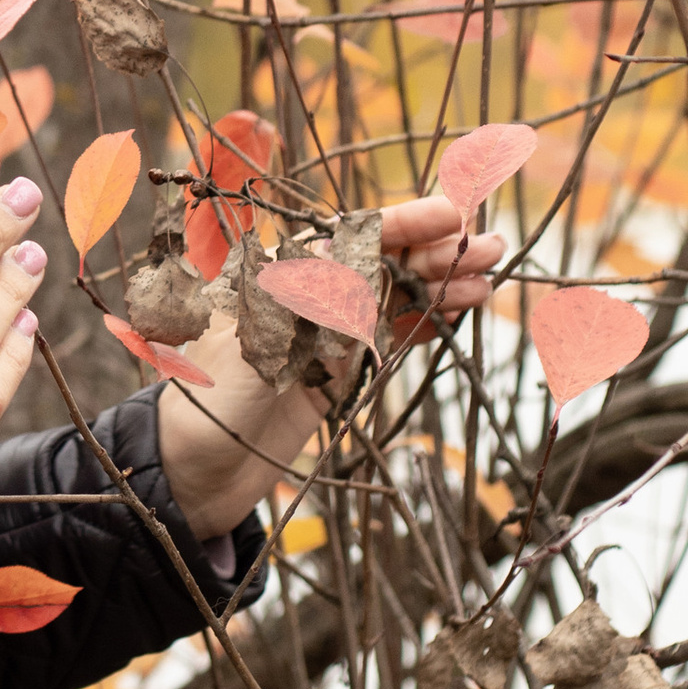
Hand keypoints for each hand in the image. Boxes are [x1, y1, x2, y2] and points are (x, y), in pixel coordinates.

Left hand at [156, 192, 506, 538]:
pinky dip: (426, 321)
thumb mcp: (255, 344)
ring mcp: (324, 335)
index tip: (449, 215)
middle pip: (380, 262)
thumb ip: (303, 301)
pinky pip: (389, 337)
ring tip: (489, 277)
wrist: (196, 473)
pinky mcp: (338, 374)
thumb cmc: (209, 401)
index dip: (401, 223)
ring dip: (440, 284)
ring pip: (393, 297)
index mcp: (277, 274)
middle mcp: (305, 296)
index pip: (350, 235)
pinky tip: (462, 308)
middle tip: (491, 245)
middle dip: (434, 251)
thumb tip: (349, 246)